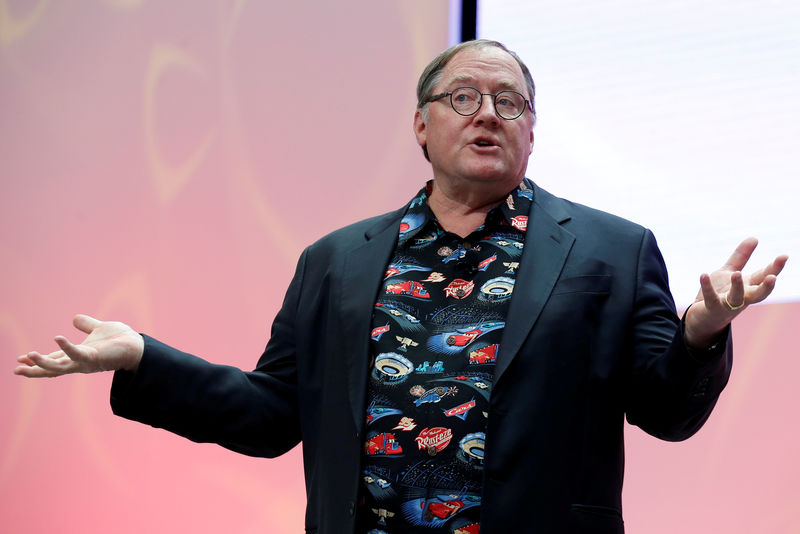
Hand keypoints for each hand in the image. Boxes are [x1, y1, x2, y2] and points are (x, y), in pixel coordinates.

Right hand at [14, 314, 143, 377]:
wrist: (137, 345)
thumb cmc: (120, 340)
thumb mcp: (99, 328)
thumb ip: (86, 325)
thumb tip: (75, 318)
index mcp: (78, 355)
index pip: (54, 359)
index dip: (38, 360)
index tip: (21, 359)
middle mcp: (79, 362)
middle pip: (52, 368)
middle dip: (34, 370)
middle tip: (16, 370)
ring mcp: (85, 362)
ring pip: (59, 367)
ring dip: (43, 363)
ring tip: (29, 356)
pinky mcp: (94, 358)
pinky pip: (77, 354)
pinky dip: (66, 347)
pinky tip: (57, 338)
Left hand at [685, 237, 787, 347]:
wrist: (701, 316)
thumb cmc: (720, 292)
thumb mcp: (729, 272)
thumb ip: (741, 257)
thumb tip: (755, 238)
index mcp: (748, 287)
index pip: (764, 276)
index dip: (775, 268)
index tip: (784, 256)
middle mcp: (742, 297)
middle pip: (758, 294)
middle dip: (767, 287)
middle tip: (773, 277)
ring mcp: (728, 305)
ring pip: (737, 298)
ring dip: (737, 287)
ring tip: (737, 273)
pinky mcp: (712, 308)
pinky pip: (711, 298)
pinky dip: (707, 287)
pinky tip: (703, 275)